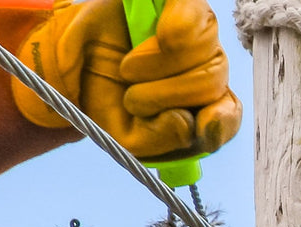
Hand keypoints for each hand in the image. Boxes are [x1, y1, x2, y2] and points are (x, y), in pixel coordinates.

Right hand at [12, 0, 241, 157]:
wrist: (71, 63)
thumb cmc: (106, 98)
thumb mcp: (128, 135)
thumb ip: (160, 138)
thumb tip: (186, 122)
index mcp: (199, 105)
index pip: (228, 115)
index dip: (221, 121)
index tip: (200, 125)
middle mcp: (205, 67)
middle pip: (212, 82)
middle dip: (167, 96)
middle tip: (131, 99)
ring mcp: (198, 33)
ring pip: (206, 50)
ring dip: (160, 66)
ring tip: (128, 69)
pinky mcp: (181, 4)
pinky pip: (195, 14)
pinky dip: (179, 28)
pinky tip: (162, 36)